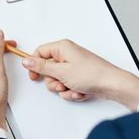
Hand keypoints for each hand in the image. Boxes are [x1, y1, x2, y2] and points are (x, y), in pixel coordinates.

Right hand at [22, 39, 138, 110]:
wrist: (112, 85)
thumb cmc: (91, 74)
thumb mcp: (61, 71)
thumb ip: (41, 67)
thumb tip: (26, 61)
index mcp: (62, 47)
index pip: (39, 52)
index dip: (34, 65)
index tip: (34, 76)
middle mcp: (67, 55)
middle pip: (48, 69)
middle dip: (54, 82)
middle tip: (61, 84)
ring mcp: (73, 66)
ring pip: (57, 80)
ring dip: (64, 89)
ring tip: (74, 88)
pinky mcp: (79, 77)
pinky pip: (67, 86)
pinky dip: (72, 92)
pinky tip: (81, 91)